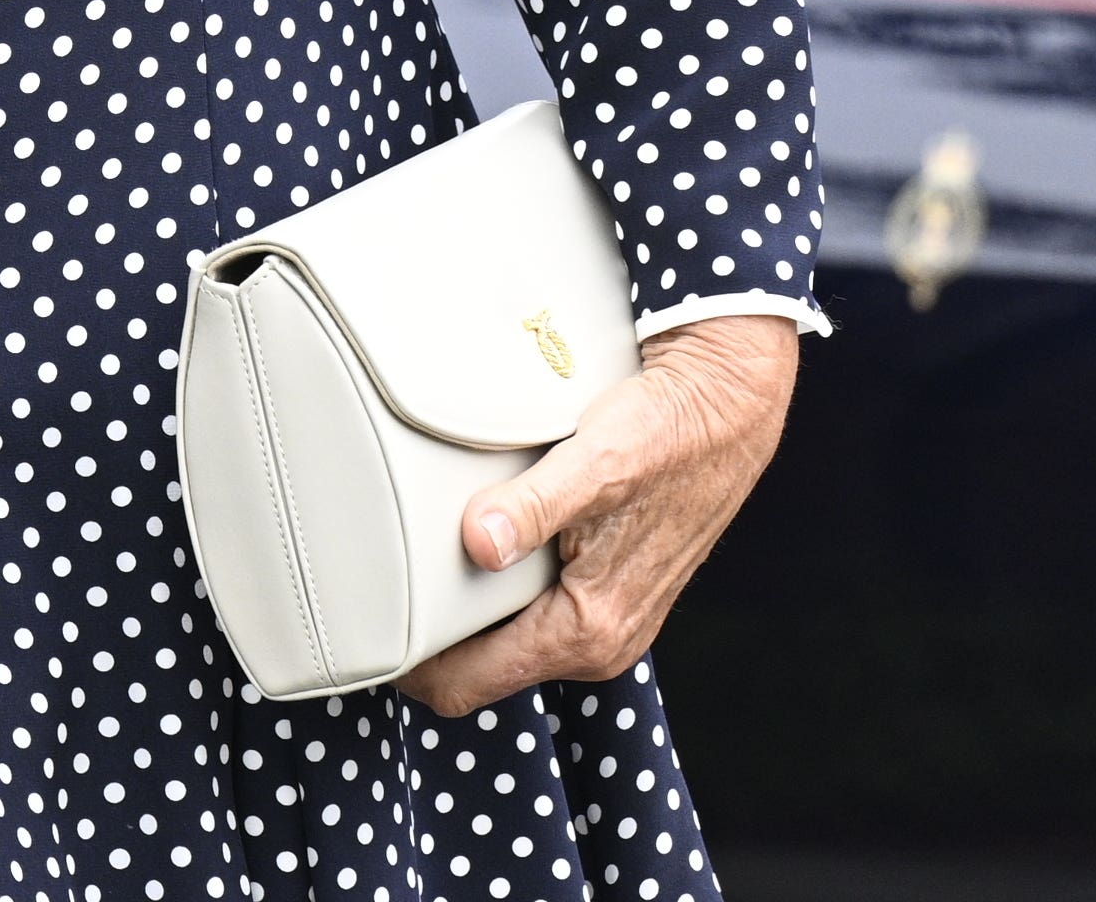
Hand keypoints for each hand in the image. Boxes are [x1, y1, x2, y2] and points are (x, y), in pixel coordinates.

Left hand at [401, 313, 797, 717]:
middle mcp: (602, 642)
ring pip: (513, 641)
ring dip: (472, 613)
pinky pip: (540, 614)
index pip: (470, 685)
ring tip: (425, 562)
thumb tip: (478, 542)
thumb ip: (534, 507)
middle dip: (436, 640)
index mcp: (589, 629)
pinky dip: (506, 593)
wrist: (727, 409)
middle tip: (383, 586)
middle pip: (486, 669)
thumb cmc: (668, 432)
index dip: (412, 668)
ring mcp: (611, 622)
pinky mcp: (615, 595)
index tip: (368, 634)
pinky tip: (484, 545)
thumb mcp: (597, 462)